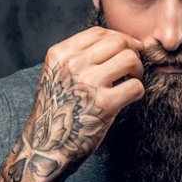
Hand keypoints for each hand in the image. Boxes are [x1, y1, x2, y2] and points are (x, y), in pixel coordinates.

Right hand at [0, 27, 144, 181]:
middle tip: (132, 68)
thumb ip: (79, 57)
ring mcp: (88, 84)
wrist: (44, 148)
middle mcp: (72, 65)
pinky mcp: (103, 105)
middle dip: (132, 52)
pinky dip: (138, 92)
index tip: (128, 48)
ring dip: (137, 70)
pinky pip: (135, 86)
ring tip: (130, 82)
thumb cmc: (56, 111)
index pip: (98, 32)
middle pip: (117, 41)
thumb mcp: (56, 75)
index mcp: (59, 55)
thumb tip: (121, 43)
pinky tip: (129, 99)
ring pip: (130, 59)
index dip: (119, 38)